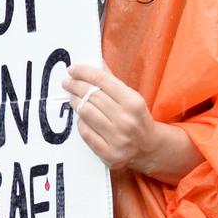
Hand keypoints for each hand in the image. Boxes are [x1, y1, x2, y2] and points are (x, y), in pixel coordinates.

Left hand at [62, 64, 203, 183]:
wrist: (150, 148)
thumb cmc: (137, 118)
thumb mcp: (131, 97)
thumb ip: (113, 82)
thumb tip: (97, 63)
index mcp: (133, 102)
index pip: (102, 80)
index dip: (84, 72)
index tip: (73, 69)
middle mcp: (126, 120)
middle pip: (92, 96)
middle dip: (76, 86)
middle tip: (67, 82)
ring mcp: (117, 138)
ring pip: (86, 113)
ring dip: (75, 102)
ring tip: (72, 97)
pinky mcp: (109, 153)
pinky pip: (86, 132)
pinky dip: (81, 122)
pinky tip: (81, 117)